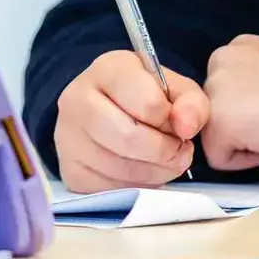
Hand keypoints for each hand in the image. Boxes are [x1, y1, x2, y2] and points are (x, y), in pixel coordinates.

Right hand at [53, 51, 209, 193]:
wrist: (106, 110)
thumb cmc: (145, 96)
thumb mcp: (174, 89)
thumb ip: (191, 103)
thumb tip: (186, 127)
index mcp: (108, 69)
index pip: (148, 103)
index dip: (171, 120)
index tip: (177, 124)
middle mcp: (78, 99)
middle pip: (129, 138)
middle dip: (165, 151)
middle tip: (180, 152)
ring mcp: (67, 136)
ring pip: (120, 168)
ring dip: (155, 172)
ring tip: (165, 162)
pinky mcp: (69, 170)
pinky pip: (109, 189)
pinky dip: (135, 186)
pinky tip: (143, 172)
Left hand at [201, 34, 258, 171]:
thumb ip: (257, 83)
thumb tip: (251, 112)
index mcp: (240, 47)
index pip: (228, 93)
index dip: (255, 111)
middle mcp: (222, 60)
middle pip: (220, 114)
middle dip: (247, 127)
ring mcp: (216, 89)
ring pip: (218, 137)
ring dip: (247, 142)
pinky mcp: (219, 121)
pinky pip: (221, 159)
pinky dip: (249, 160)